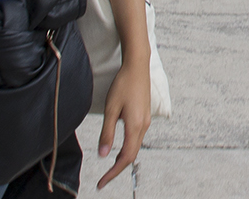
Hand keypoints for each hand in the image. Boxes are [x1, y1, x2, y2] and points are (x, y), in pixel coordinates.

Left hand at [96, 59, 151, 188]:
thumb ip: (107, 133)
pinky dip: (127, 148)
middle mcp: (143, 126)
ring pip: (135, 147)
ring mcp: (145, 121)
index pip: (125, 157)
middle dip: (117, 169)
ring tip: (109, 167)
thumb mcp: (111, 109)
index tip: (102, 182)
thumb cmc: (124, 84)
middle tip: (103, 179)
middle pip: (132, 155)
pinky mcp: (144, 116)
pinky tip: (119, 148)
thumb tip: (103, 154)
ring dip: (123, 158)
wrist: (137, 66)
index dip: (113, 173)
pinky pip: (137, 138)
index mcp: (135, 126)